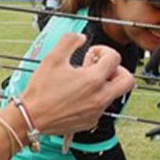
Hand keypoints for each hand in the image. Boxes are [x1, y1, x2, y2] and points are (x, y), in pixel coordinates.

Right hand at [20, 33, 134, 134]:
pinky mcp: (90, 121)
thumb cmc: (40, 90)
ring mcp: (96, 111)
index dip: (104, 50)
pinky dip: (95, 97)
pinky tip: (77, 94)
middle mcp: (99, 97)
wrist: (31, 117)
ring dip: (105, 84)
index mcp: (93, 80)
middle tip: (102, 68)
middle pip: (128, 81)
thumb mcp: (52, 58)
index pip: (115, 58)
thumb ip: (69, 41)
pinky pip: (101, 107)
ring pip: (115, 94)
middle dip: (118, 70)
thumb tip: (81, 38)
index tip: (92, 53)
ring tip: (85, 81)